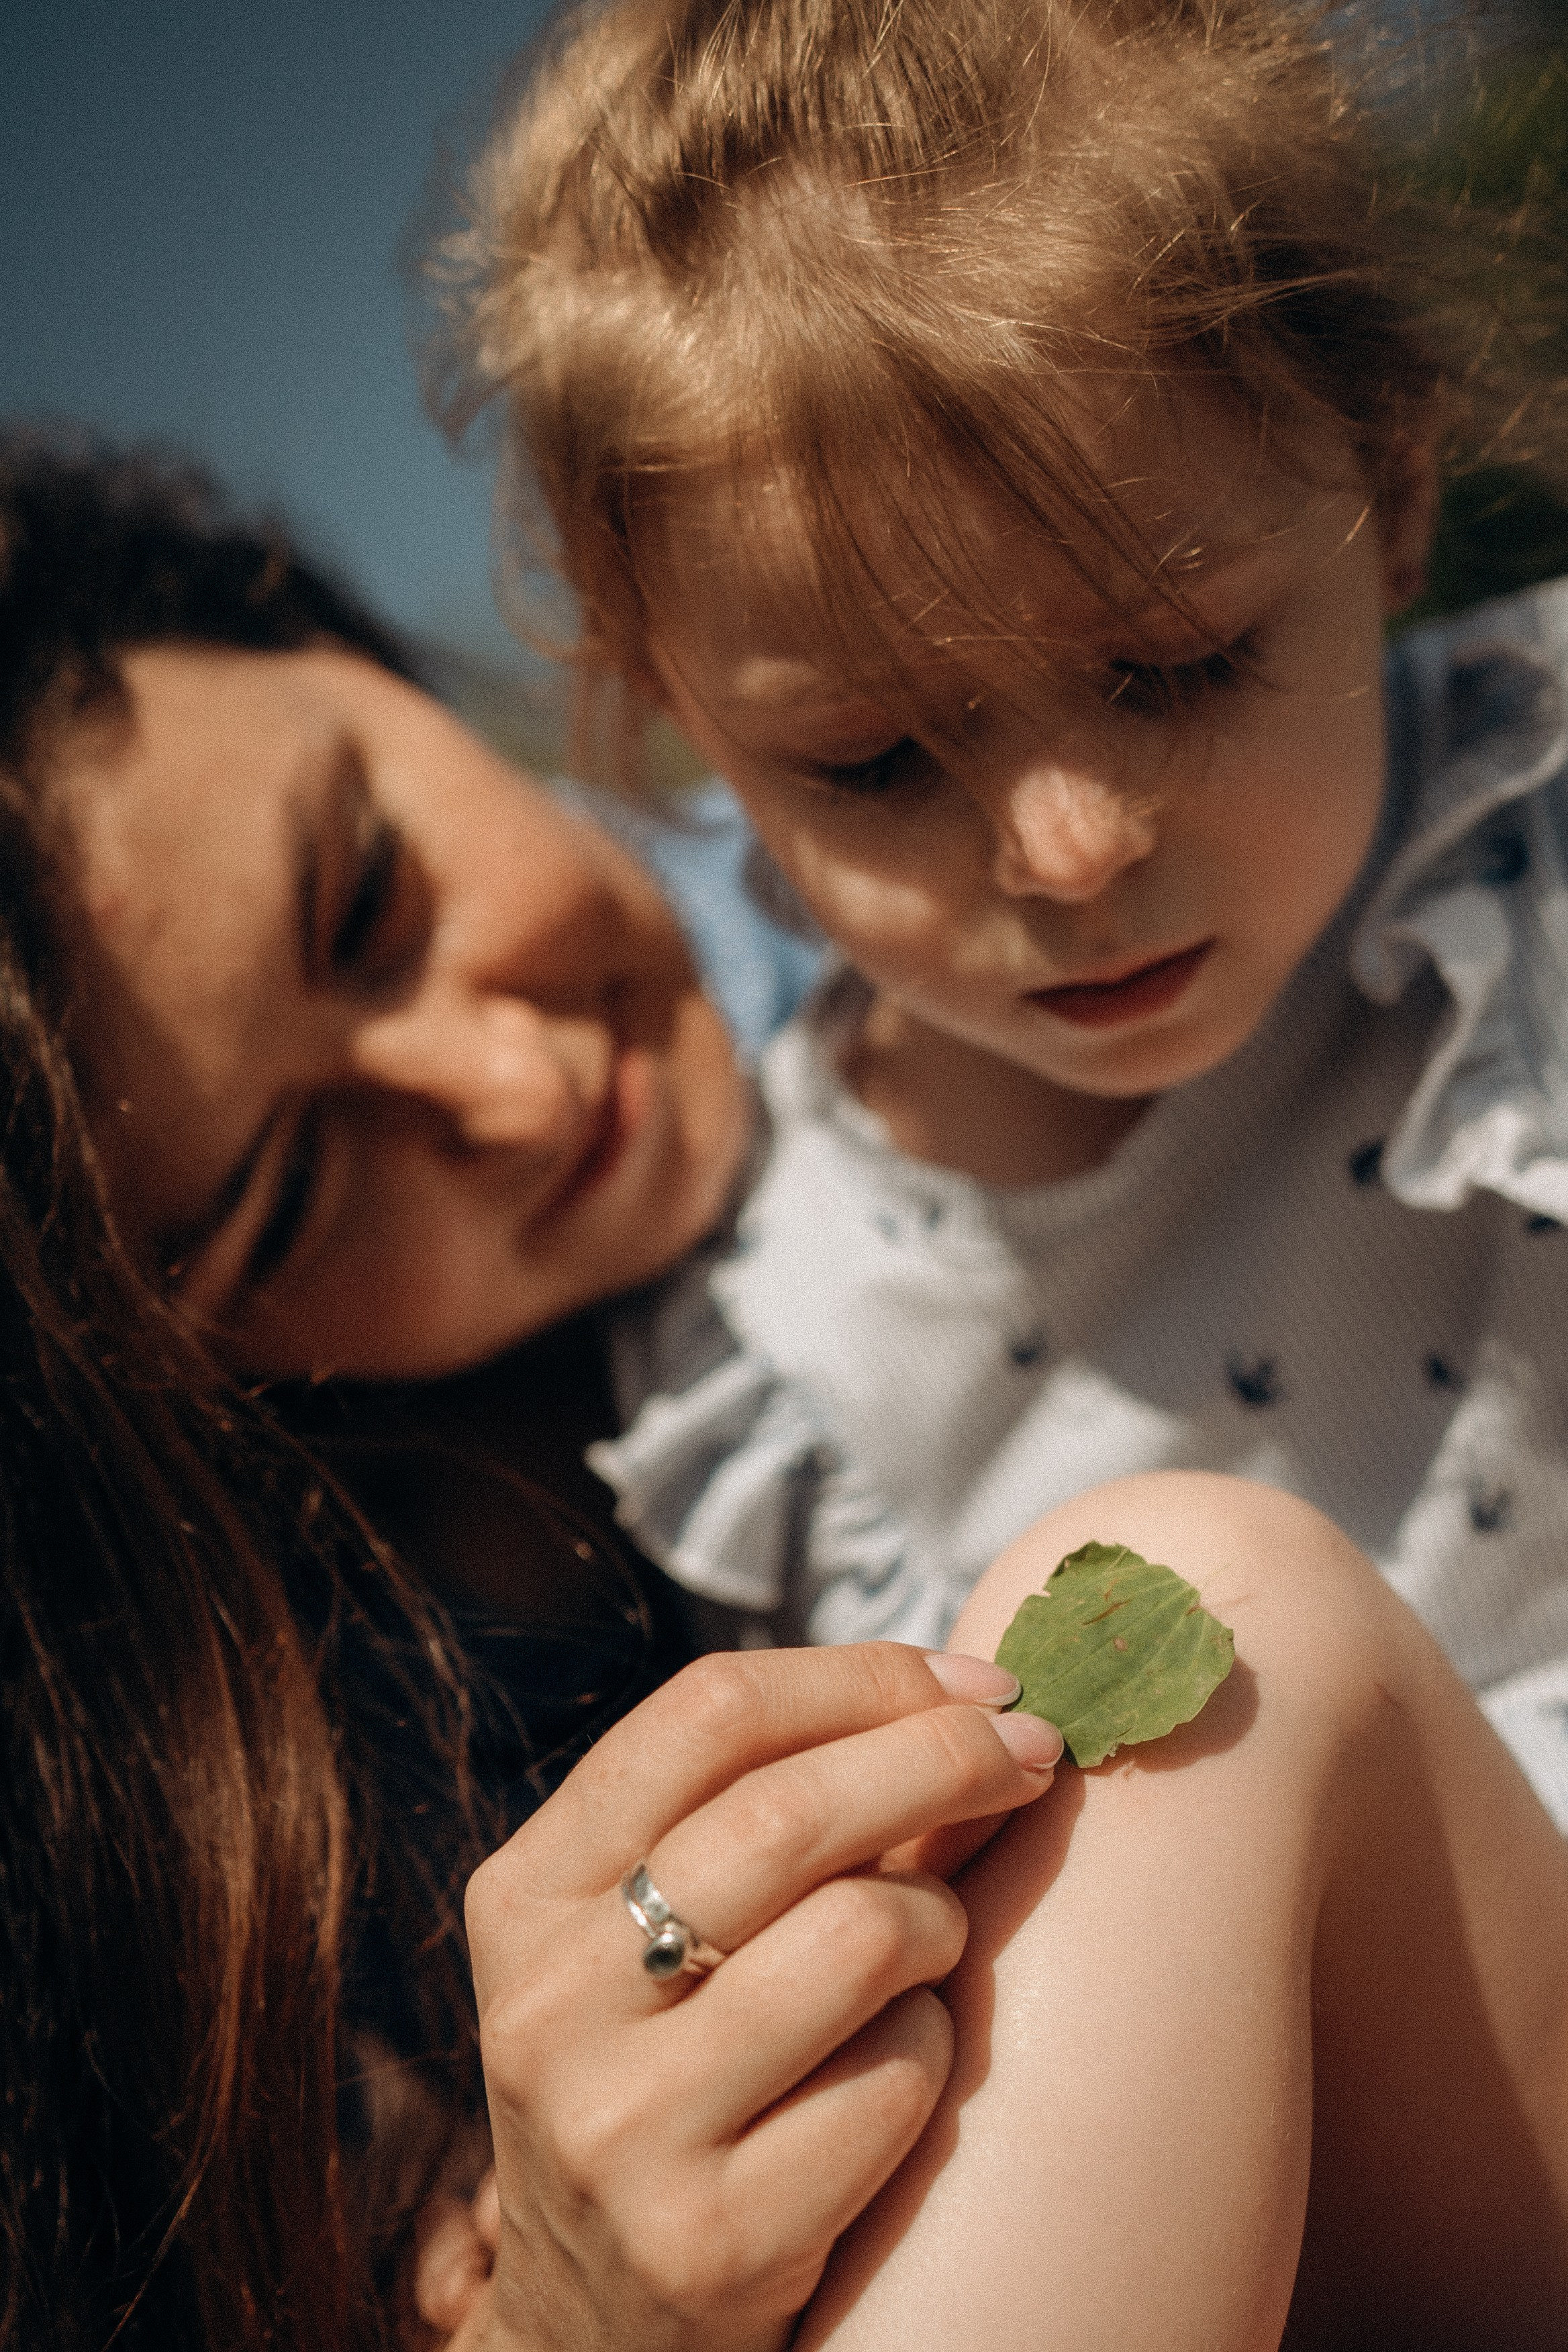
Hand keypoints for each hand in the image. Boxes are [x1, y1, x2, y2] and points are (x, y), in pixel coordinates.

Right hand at [463, 1641, 1059, 2351]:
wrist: (596, 2329)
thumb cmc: (669, 2074)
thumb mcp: (669, 1937)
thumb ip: (794, 1816)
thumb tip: (985, 1704)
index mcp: (526, 1894)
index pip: (708, 1712)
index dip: (864, 1676)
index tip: (979, 1681)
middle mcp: (550, 2004)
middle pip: (788, 1812)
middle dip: (943, 1757)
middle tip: (1032, 1749)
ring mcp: (620, 2130)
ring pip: (861, 1936)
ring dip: (939, 1918)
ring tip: (933, 1941)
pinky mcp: (711, 2241)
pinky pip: (895, 2081)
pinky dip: (931, 2050)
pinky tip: (900, 2069)